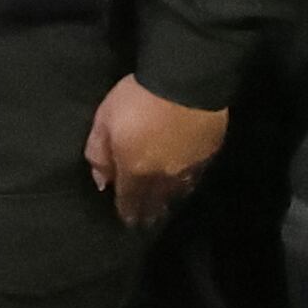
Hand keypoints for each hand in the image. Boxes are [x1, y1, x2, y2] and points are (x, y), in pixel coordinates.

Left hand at [88, 76, 227, 226]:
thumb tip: (102, 182)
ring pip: (177, 191)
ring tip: (165, 207)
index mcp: (135, 169)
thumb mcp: (103, 123)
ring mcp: (189, 165)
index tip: (129, 223)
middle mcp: (164, 175)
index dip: (128, 212)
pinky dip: (187, 183)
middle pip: (155, 200)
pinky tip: (185, 183)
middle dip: (149, 212)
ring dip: (169, 200)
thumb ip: (98, 154)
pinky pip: (194, 175)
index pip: (130, 199)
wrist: (184, 85)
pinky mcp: (209, 153)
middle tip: (148, 222)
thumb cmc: (135, 101)